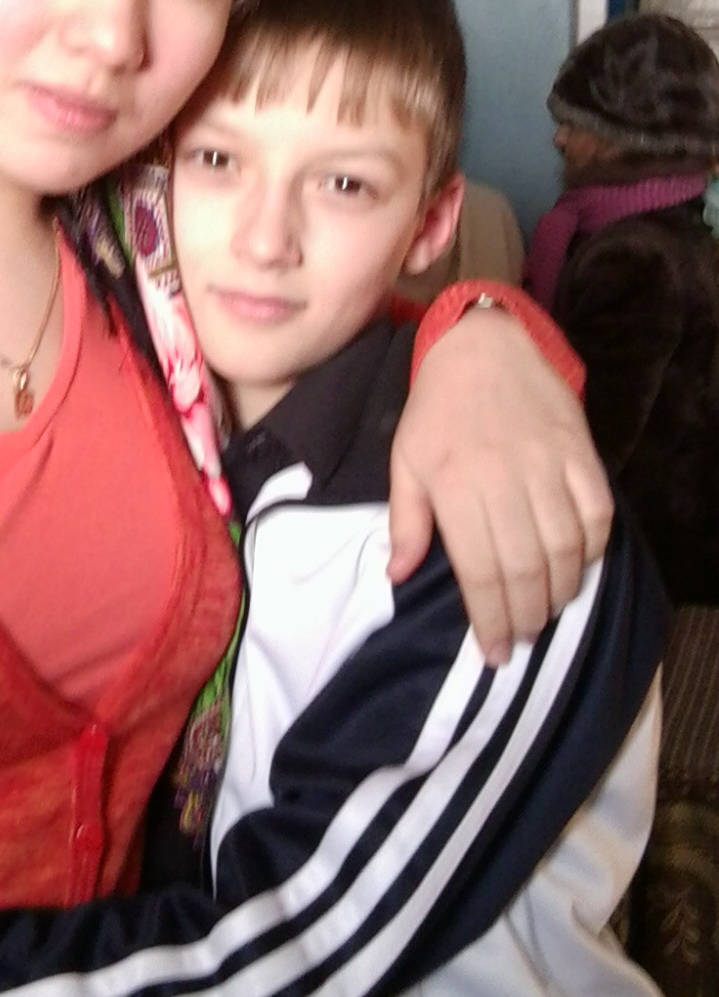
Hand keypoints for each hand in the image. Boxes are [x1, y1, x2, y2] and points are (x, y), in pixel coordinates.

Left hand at [388, 307, 612, 662]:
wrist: (483, 345)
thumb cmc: (436, 409)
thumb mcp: (404, 460)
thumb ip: (405, 521)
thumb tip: (397, 577)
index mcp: (455, 485)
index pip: (481, 571)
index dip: (491, 619)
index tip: (495, 651)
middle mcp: (504, 479)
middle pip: (526, 568)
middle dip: (526, 617)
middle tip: (522, 638)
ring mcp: (548, 464)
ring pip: (566, 548)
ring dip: (561, 591)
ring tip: (548, 611)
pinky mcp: (580, 452)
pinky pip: (597, 513)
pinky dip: (593, 549)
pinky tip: (578, 567)